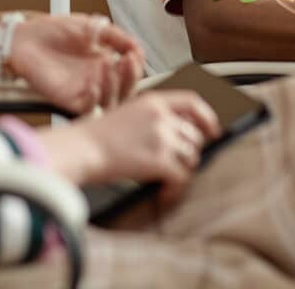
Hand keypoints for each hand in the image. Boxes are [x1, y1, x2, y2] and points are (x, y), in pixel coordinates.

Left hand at [9, 14, 145, 113]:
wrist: (22, 39)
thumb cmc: (50, 32)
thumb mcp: (89, 25)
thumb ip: (114, 35)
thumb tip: (137, 45)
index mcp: (103, 62)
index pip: (129, 71)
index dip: (136, 63)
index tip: (136, 52)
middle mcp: (96, 78)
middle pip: (125, 88)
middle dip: (132, 75)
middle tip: (130, 60)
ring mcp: (83, 90)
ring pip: (110, 99)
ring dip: (116, 84)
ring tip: (114, 64)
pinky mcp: (68, 99)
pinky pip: (87, 107)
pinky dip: (94, 98)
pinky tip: (95, 83)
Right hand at [39, 91, 221, 204]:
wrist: (81, 149)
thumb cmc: (97, 136)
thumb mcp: (128, 113)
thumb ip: (154, 118)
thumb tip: (180, 135)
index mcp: (153, 101)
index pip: (193, 102)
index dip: (207, 117)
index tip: (213, 130)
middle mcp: (162, 116)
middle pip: (195, 135)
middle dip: (189, 152)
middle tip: (179, 163)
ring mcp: (162, 137)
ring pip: (192, 157)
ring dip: (182, 171)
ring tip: (169, 181)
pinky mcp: (161, 160)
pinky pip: (182, 178)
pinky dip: (176, 190)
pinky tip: (165, 194)